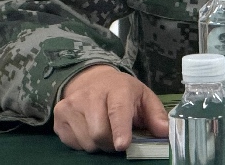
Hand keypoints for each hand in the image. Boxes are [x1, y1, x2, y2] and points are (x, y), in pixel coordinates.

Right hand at [53, 64, 168, 151]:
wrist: (91, 79)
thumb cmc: (122, 92)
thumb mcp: (143, 97)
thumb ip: (155, 115)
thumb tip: (165, 131)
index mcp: (117, 88)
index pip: (117, 110)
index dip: (119, 129)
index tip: (122, 145)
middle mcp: (90, 93)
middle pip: (99, 132)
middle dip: (111, 143)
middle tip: (118, 139)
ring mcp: (71, 104)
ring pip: (86, 141)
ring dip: (98, 145)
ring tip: (103, 130)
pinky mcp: (59, 115)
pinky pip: (72, 143)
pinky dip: (83, 143)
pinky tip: (88, 129)